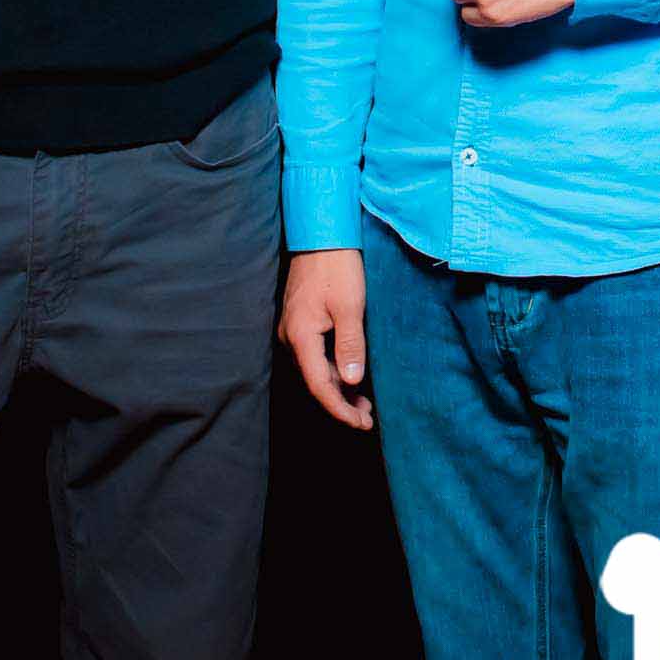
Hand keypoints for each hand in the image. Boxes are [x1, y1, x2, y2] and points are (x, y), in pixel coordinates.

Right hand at [279, 249, 372, 429]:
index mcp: (300, 337)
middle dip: (341, 403)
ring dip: (339, 388)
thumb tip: (352, 382)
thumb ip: (350, 345)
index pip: (318, 386)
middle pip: (315, 382)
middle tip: (369, 417)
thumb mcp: (350, 307)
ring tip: (364, 404)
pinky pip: (315, 356)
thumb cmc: (337, 267)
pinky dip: (334, 370)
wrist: (321, 235)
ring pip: (315, 370)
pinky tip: (351, 375)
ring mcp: (293, 331)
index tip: (361, 424)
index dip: (340, 409)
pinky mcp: (301, 323)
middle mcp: (290, 338)